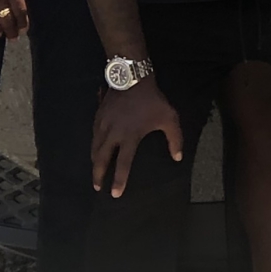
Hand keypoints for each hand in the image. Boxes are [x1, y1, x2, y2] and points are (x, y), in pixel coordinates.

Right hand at [91, 74, 182, 196]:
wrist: (132, 77)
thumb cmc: (152, 100)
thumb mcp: (169, 118)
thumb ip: (175, 139)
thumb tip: (178, 158)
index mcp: (130, 137)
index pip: (122, 164)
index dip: (119, 181)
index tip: (115, 194)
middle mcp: (113, 134)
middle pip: (101, 159)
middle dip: (98, 175)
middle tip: (97, 187)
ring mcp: (103, 124)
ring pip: (94, 148)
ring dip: (94, 161)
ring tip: (96, 171)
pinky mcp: (98, 115)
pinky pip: (93, 135)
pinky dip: (93, 145)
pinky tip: (95, 149)